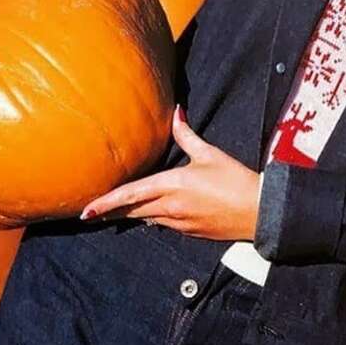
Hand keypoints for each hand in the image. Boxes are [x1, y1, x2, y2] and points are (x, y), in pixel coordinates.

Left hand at [80, 106, 260, 241]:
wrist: (259, 212)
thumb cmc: (236, 180)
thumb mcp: (210, 154)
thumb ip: (187, 135)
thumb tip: (176, 112)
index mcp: (172, 185)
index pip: (130, 195)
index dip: (106, 203)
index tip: (86, 209)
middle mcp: (170, 207)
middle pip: (132, 211)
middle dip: (110, 213)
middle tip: (89, 214)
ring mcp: (179, 223)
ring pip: (146, 219)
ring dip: (130, 216)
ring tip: (113, 214)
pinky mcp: (190, 232)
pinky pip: (164, 224)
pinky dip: (153, 218)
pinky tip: (151, 215)